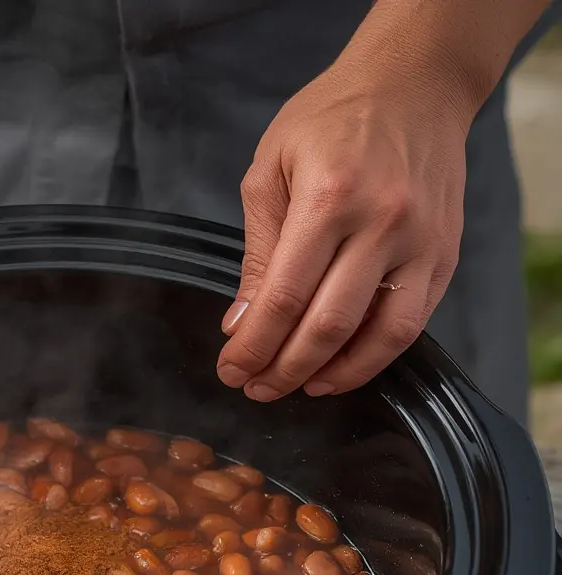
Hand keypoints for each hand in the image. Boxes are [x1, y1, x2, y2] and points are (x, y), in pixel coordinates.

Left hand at [217, 59, 470, 400]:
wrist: (414, 84)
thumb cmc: (330, 120)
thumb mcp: (271, 171)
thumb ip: (258, 252)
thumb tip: (240, 323)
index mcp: (330, 198)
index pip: (285, 297)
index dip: (254, 346)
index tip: (231, 371)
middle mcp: (383, 222)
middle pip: (328, 325)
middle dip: (285, 369)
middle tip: (257, 389)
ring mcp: (422, 241)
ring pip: (379, 336)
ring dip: (334, 375)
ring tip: (299, 388)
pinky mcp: (445, 254)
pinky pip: (412, 323)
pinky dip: (375, 357)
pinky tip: (342, 368)